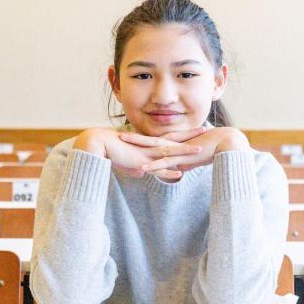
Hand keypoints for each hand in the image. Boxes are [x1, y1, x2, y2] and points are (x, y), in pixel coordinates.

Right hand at [73, 127, 204, 178]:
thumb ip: (136, 167)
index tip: (196, 129)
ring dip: (185, 152)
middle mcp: (150, 147)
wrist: (97, 145)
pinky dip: (168, 172)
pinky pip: (157, 168)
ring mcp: (146, 154)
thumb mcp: (127, 161)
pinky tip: (179, 174)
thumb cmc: (110, 152)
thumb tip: (141, 173)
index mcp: (149, 144)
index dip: (184, 134)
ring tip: (200, 150)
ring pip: (170, 152)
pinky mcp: (140, 162)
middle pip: (174, 139)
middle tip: (206, 128)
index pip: (170, 137)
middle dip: (190, 135)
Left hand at [119, 127, 250, 175]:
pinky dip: (154, 166)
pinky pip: (166, 163)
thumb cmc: (213, 149)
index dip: (142, 139)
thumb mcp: (194, 158)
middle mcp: (174, 144)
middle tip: (119, 135)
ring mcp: (177, 150)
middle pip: (150, 140)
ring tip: (123, 143)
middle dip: (134, 138)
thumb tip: (178, 170)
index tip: (129, 137)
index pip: (155, 140)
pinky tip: (143, 169)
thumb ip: (185, 163)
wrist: (226, 142)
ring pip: (154, 148)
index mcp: (176, 143)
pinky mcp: (183, 158)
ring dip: (138, 146)